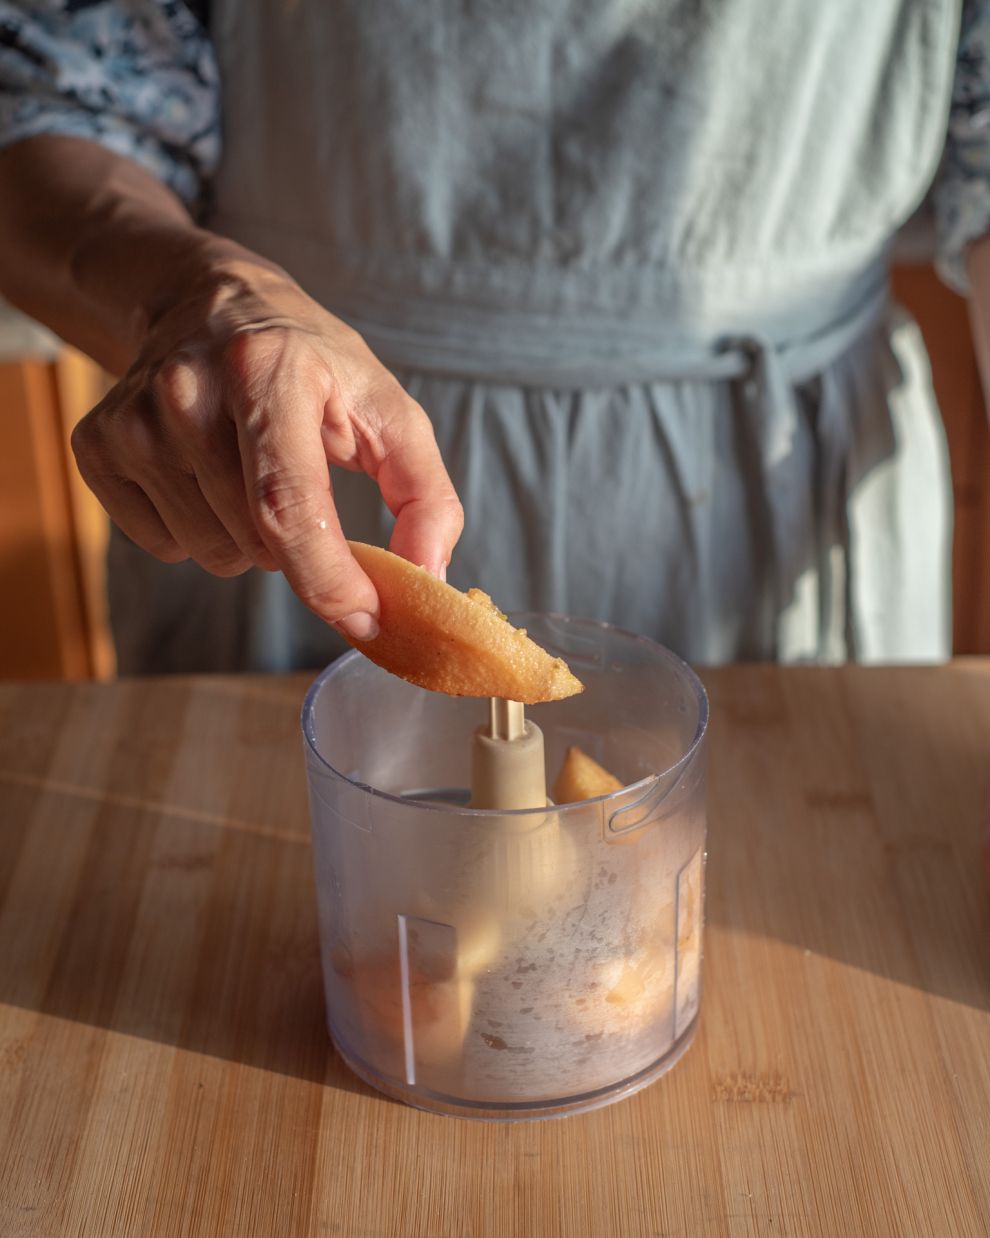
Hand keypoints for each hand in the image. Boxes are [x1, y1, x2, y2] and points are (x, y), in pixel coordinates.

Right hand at [70, 261, 462, 639]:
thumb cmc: (310, 364)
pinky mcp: (98, 446)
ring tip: (251, 472)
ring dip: (248, 540)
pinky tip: (206, 475)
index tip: (367, 619)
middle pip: (255, 542)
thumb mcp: (387, 408)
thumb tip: (426, 578)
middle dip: (297, 545)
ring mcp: (133, 420)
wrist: (209, 303)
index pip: (288, 507)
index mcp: (266, 371)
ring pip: (211, 553)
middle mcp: (187, 391)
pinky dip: (199, 531)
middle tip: (301, 483)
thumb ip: (425, 495)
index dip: (328, 579)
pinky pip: (164, 547)